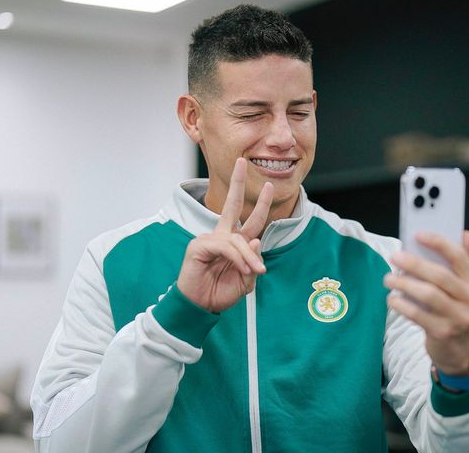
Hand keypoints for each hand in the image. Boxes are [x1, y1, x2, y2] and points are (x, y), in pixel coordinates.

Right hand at [177, 158, 273, 312]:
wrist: (200, 307)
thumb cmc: (220, 293)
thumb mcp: (246, 280)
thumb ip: (253, 262)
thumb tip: (257, 240)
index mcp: (233, 242)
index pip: (249, 218)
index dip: (261, 204)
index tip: (270, 186)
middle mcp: (221, 236)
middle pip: (232, 204)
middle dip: (237, 182)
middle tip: (242, 161)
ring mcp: (209, 239)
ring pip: (237, 238)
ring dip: (248, 256)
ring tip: (254, 271)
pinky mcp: (199, 246)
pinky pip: (226, 247)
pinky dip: (237, 258)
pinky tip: (241, 269)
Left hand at [383, 231, 468, 374]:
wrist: (462, 355)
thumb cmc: (459, 314)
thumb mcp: (468, 291)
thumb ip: (467, 263)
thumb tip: (465, 234)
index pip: (459, 257)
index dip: (438, 242)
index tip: (417, 234)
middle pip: (440, 275)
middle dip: (414, 263)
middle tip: (394, 256)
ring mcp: (460, 318)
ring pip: (428, 294)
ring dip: (404, 284)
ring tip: (389, 279)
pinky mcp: (444, 333)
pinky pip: (418, 314)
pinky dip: (402, 305)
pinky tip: (392, 299)